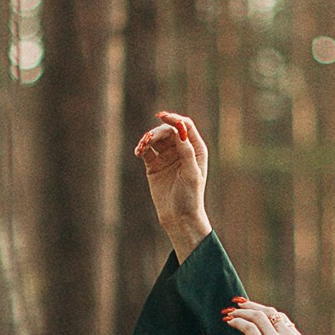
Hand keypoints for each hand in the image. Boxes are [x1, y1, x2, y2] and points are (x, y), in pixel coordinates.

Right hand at [133, 110, 211, 257]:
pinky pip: (146, 151)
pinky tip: (138, 152)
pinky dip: (141, 149)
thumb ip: (186, 151)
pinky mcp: (154, 165)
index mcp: (195, 149)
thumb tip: (180, 130)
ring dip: (147, 139)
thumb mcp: (191, 173)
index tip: (162, 117)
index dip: (174, 119)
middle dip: (157, 132)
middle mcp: (181, 150)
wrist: (179, 218)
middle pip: (168, 131)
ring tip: (141, 148)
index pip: (185, 126)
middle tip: (147, 140)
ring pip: (155, 139)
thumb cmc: (190, 197)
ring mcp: (167, 157)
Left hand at [220, 299, 305, 334]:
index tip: (248, 308)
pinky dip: (237, 321)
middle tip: (236, 304)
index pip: (280, 317)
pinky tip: (229, 323)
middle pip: (270, 312)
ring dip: (241, 312)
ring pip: (258, 316)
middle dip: (251, 305)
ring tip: (228, 313)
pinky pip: (248, 327)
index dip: (263, 310)